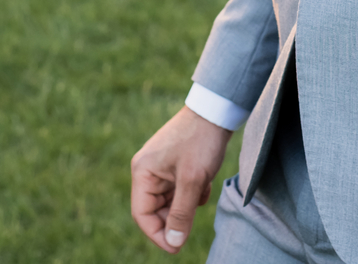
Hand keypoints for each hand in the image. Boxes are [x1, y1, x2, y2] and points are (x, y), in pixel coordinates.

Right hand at [131, 104, 231, 252]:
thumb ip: (181, 214)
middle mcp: (147, 171)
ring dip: (188, 204)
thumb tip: (173, 244)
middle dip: (176, 216)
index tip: (176, 248)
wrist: (216, 110)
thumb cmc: (200, 141)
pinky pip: (180, 192)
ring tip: (202, 188)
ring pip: (170, 202)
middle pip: (155, 210)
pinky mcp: (174, 166)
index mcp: (143, 173)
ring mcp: (160, 168)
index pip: (142, 215)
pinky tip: (205, 181)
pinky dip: (193, 193)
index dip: (157, 235)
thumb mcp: (193, 181)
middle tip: (195, 211)